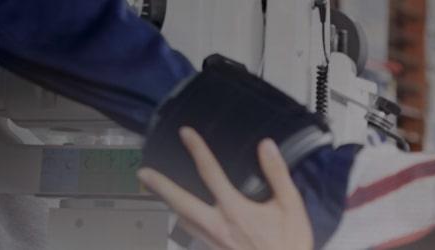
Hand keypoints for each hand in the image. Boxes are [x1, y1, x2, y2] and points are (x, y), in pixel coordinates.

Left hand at [138, 127, 313, 249]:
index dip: (197, 150)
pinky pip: (191, 233)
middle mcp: (218, 226)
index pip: (210, 173)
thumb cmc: (288, 245)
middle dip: (161, 186)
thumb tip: (267, 147)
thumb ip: (277, 174)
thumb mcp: (291, 206)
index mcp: (235, 210)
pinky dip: (183, 220)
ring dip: (168, 203)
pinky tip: (182, 215)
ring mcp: (212, 241)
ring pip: (182, 220)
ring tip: (156, 191)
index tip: (186, 134)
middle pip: (181, 202)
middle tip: (144, 173)